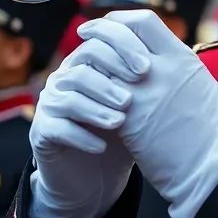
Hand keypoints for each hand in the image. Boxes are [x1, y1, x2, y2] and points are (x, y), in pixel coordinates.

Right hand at [27, 40, 136, 217]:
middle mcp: (65, 77)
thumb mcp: (139, 104)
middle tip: (132, 98)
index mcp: (89, 62)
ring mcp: (51, 104)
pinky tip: (102, 147)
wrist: (98, 178)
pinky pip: (57, 127)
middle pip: (83, 62)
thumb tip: (175, 53)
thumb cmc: (124, 134)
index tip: (147, 68)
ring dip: (97, 108)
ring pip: (70, 95)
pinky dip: (81, 136)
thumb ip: (147, 79)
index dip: (123, 49)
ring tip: (121, 122)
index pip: (101, 39)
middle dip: (110, 78)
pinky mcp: (42, 132)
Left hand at [78, 11, 217, 217]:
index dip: (120, 19)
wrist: (216, 164)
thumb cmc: (212, 129)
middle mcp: (161, 69)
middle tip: (84, 34)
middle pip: (118, 34)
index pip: (144, 20)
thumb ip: (174, 67)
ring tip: (82, 63)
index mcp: (182, 57)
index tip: (107, 24)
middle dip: (97, 32)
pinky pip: (99, 96)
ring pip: (104, 63)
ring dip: (91, 61)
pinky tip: (87, 94)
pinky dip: (91, 91)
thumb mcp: (199, 83)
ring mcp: (144, 94)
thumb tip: (153, 58)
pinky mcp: (129, 120)